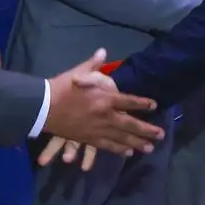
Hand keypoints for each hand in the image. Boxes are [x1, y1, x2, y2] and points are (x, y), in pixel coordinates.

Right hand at [42, 49, 163, 162]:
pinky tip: (128, 152)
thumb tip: (103, 51)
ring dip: (138, 142)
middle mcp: (106, 116)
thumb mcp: (78, 73)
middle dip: (147, 130)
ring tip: (151, 147)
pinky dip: (119, 149)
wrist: (43, 108)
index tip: (154, 105)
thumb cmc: (60, 88)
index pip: (130, 101)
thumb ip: (93, 64)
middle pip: (131, 124)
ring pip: (122, 138)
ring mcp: (98, 130)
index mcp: (105, 98)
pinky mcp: (89, 139)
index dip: (144, 103)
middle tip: (161, 135)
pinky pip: (108, 146)